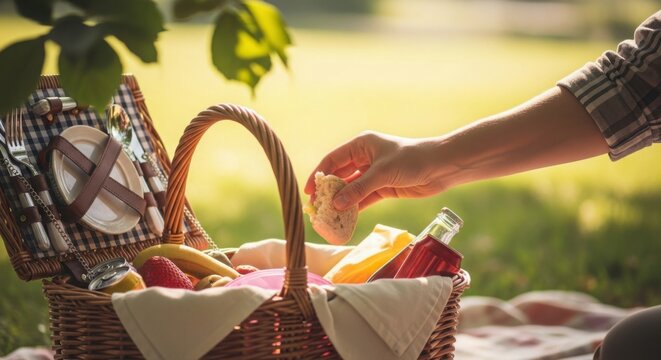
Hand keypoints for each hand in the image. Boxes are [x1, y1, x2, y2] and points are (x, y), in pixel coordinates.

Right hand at [304, 131, 449, 210]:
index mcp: (361, 145)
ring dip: (341, 201)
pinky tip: (345, 218)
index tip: (309, 191)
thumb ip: (359, 189)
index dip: (319, 175)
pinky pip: (363, 198)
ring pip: (351, 189)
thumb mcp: (382, 173)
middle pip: (340, 175)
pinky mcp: (383, 188)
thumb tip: (337, 204)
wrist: (441, 167)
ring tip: (327, 216)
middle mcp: (364, 158)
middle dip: (328, 191)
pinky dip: (354, 207)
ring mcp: (373, 174)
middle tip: (316, 207)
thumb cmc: (412, 159)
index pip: (333, 160)